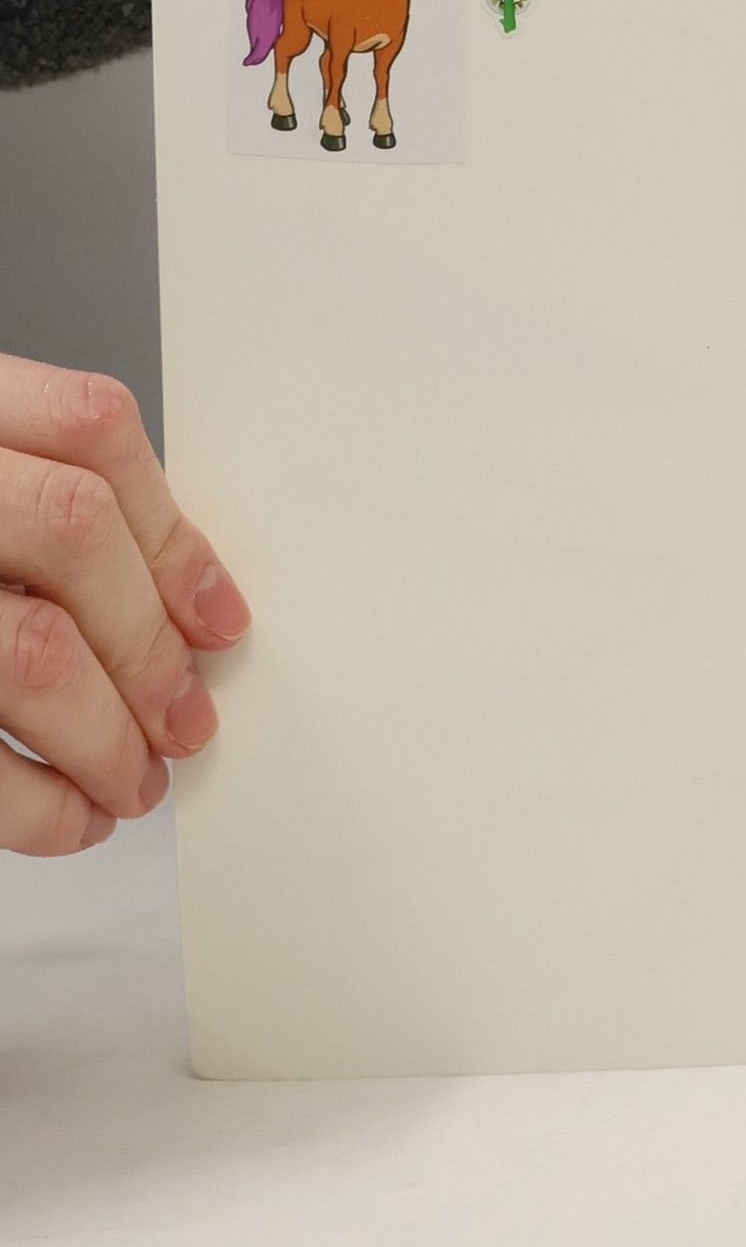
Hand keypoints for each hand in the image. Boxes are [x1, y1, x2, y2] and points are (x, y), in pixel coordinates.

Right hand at [0, 355, 248, 855]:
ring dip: (105, 736)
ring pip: (28, 647)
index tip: (217, 618)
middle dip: (148, 643)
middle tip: (184, 720)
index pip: (87, 428)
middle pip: (73, 531)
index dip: (172, 533)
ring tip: (131, 782)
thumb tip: (180, 609)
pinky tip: (64, 818)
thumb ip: (28, 504)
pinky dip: (33, 804)